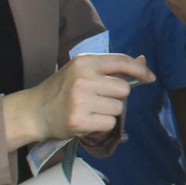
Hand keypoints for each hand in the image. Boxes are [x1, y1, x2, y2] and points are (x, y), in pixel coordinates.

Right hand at [5, 53, 152, 147]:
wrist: (35, 111)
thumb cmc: (62, 89)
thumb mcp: (83, 71)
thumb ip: (112, 67)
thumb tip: (142, 60)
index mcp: (84, 62)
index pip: (121, 61)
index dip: (140, 69)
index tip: (150, 77)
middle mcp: (83, 79)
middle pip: (123, 89)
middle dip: (117, 96)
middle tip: (100, 98)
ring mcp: (80, 101)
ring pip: (119, 108)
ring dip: (110, 111)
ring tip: (92, 109)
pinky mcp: (79, 121)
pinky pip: (110, 123)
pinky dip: (103, 124)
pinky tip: (88, 119)